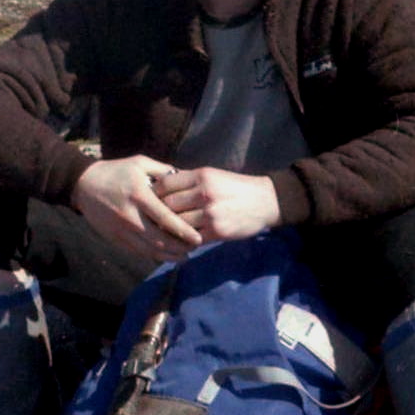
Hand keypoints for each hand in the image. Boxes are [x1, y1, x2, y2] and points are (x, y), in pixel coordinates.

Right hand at [72, 156, 201, 262]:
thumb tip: (186, 177)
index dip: (184, 232)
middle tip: (195, 248)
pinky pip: (137, 251)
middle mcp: (130, 216)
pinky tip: (166, 255)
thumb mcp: (140, 163)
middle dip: (180, 248)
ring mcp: (121, 229)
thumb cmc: (116, 171)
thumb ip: (163, 171)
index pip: (166, 219)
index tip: (199, 238)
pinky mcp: (114, 238)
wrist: (83, 184)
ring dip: (169, 256)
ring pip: (149, 250)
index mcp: (139, 196)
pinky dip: (154, 256)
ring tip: (184, 256)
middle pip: (160, 240)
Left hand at [152, 166, 280, 241]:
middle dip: (158, 212)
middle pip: (167, 205)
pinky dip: (183, 239)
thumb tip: (159, 186)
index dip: (154, 192)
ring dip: (169, 228)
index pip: (165, 184)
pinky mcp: (217, 231)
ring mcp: (210, 214)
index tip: (149, 199)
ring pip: (177, 223)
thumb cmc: (235, 187)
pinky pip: (191, 238)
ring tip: (162, 230)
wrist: (266, 201)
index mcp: (201, 176)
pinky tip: (179, 239)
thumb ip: (188, 181)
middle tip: (150, 217)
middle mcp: (204, 193)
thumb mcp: (212, 175)